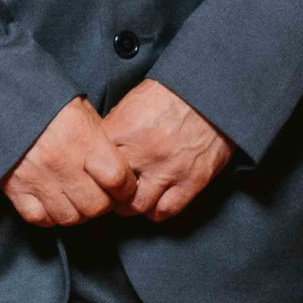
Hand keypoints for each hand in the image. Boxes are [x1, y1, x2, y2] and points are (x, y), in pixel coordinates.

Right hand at [0, 96, 136, 225]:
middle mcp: (62, 163)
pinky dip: (49, 215)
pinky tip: (52, 202)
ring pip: (70, 217)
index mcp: (82, 139)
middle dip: (102, 202)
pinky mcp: (15, 189)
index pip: (118, 180)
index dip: (126, 186)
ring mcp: (37, 179)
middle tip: (98, 192)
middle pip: (96, 206)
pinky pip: (40, 219)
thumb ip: (99, 137)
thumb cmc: (43, 101)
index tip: (122, 185)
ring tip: (75, 197)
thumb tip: (117, 161)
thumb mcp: (79, 108)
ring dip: (77, 212)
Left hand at [104, 79, 231, 220]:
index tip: (95, 172)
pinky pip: (166, 210)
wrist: (211, 91)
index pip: (93, 163)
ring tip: (132, 197)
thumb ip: (115, 128)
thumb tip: (100, 148)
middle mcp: (143, 152)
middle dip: (109, 192)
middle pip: (111, 190)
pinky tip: (155, 200)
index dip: (91, 171)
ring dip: (131, 205)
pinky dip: (157, 210)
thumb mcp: (133, 101)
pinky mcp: (192, 181)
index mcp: (124, 129)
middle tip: (112, 189)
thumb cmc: (171, 92)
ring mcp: (168, 169)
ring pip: (137, 206)